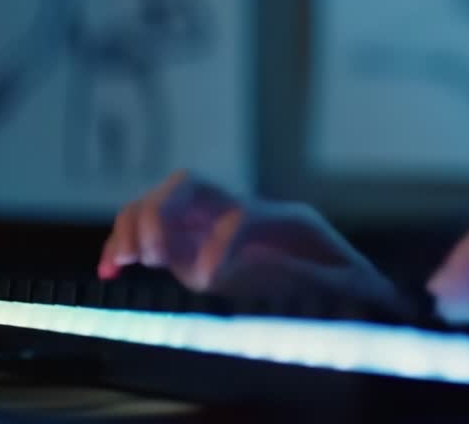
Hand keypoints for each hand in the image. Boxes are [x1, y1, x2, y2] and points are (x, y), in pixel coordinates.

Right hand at [98, 172, 398, 304]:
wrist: (328, 266)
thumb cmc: (340, 272)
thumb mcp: (352, 278)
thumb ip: (348, 281)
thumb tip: (359, 283)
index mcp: (279, 220)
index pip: (242, 215)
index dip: (221, 242)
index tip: (208, 279)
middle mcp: (238, 211)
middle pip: (192, 185)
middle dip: (163, 211)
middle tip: (151, 252)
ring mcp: (209, 223)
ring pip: (162, 202)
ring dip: (135, 224)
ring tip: (123, 260)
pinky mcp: (189, 245)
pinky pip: (148, 234)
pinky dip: (123, 246)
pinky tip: (110, 269)